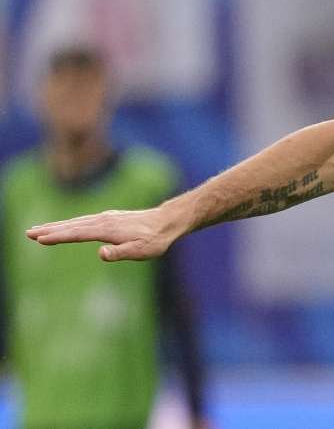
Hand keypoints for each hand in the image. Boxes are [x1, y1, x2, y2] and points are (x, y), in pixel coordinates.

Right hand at [25, 205, 182, 260]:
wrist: (167, 221)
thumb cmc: (155, 240)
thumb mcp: (142, 251)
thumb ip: (121, 253)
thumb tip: (100, 253)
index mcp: (107, 230)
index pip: (77, 234)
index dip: (58, 236)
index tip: (39, 239)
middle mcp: (104, 220)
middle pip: (72, 225)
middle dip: (50, 229)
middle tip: (28, 233)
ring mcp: (106, 218)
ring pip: (76, 222)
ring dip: (56, 226)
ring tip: (38, 230)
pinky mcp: (109, 218)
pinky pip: (84, 221)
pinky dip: (70, 224)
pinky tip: (63, 227)